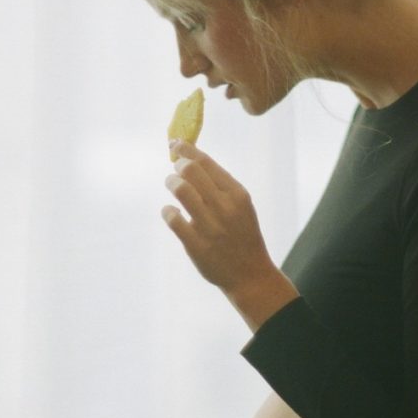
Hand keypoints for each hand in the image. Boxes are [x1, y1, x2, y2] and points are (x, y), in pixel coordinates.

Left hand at [163, 142, 298, 329]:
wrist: (250, 275)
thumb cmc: (242, 234)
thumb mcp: (240, 205)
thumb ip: (219, 184)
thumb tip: (191, 158)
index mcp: (237, 194)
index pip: (206, 162)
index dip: (187, 149)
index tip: (175, 143)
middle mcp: (225, 207)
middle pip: (191, 170)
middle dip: (178, 163)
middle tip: (175, 167)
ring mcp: (210, 226)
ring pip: (181, 189)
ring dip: (171, 182)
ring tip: (172, 184)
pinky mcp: (196, 244)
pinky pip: (172, 218)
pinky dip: (168, 211)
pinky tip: (171, 212)